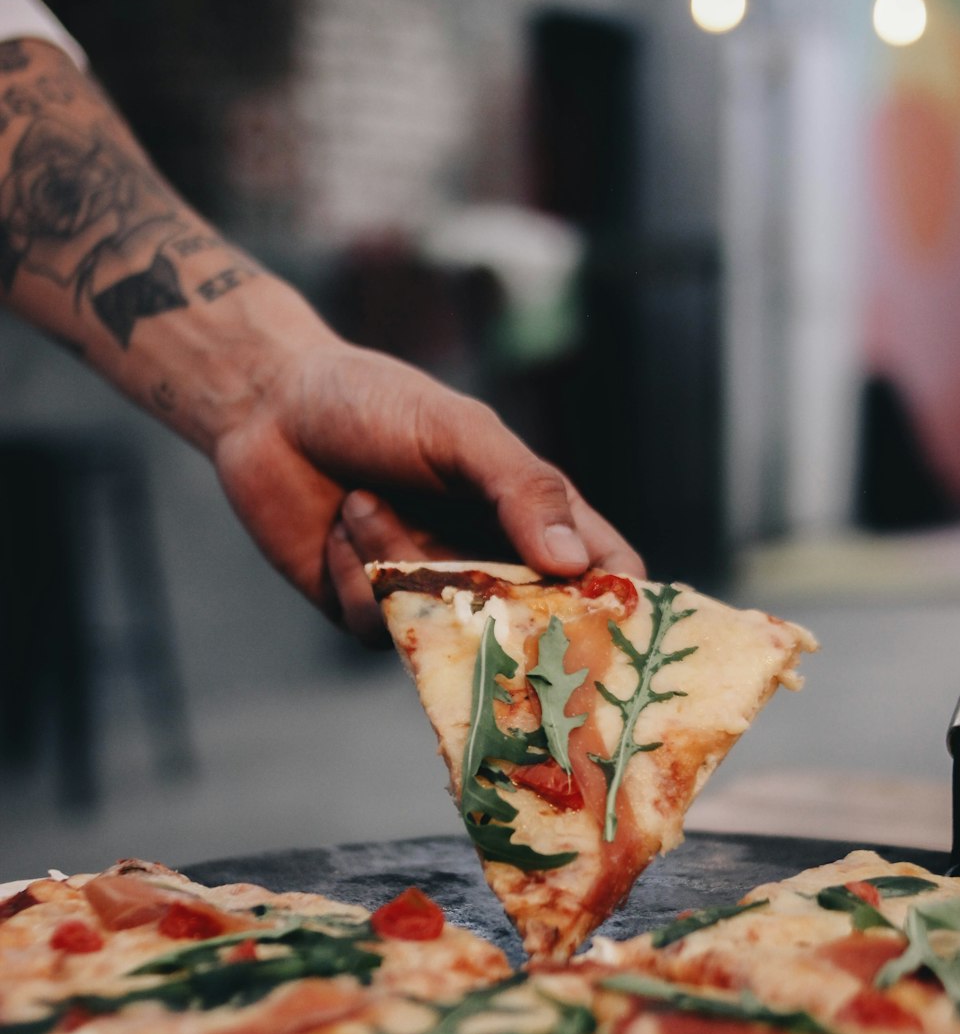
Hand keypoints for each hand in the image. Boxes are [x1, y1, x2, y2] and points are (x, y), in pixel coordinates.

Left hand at [213, 335, 643, 642]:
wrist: (268, 406)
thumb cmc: (374, 401)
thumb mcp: (458, 430)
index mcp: (531, 514)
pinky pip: (381, 631)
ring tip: (362, 500)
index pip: (604, 576)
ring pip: (445, 630)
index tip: (607, 632)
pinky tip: (337, 527)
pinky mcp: (372, 613)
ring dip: (397, 563)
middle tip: (466, 587)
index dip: (618, 611)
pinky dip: (354, 577)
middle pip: (532, 630)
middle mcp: (491, 562)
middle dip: (500, 620)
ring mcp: (433, 594)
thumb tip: (574, 563)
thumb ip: (522, 489)